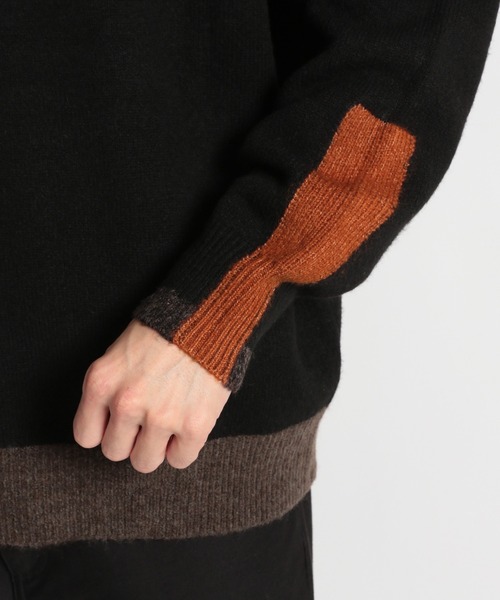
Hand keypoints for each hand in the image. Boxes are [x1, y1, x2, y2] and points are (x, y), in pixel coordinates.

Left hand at [73, 318, 230, 473]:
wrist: (208, 317)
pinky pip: (180, 460)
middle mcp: (126, 404)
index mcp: (102, 384)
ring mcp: (161, 417)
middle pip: (114, 452)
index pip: (86, 435)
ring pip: (144, 462)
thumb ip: (110, 389)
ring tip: (168, 425)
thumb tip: (111, 425)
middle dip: (130, 439)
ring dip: (156, 447)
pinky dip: (184, 448)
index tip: (119, 422)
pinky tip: (187, 426)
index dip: (105, 429)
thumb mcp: (120, 353)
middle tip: (147, 420)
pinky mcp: (194, 425)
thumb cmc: (164, 331)